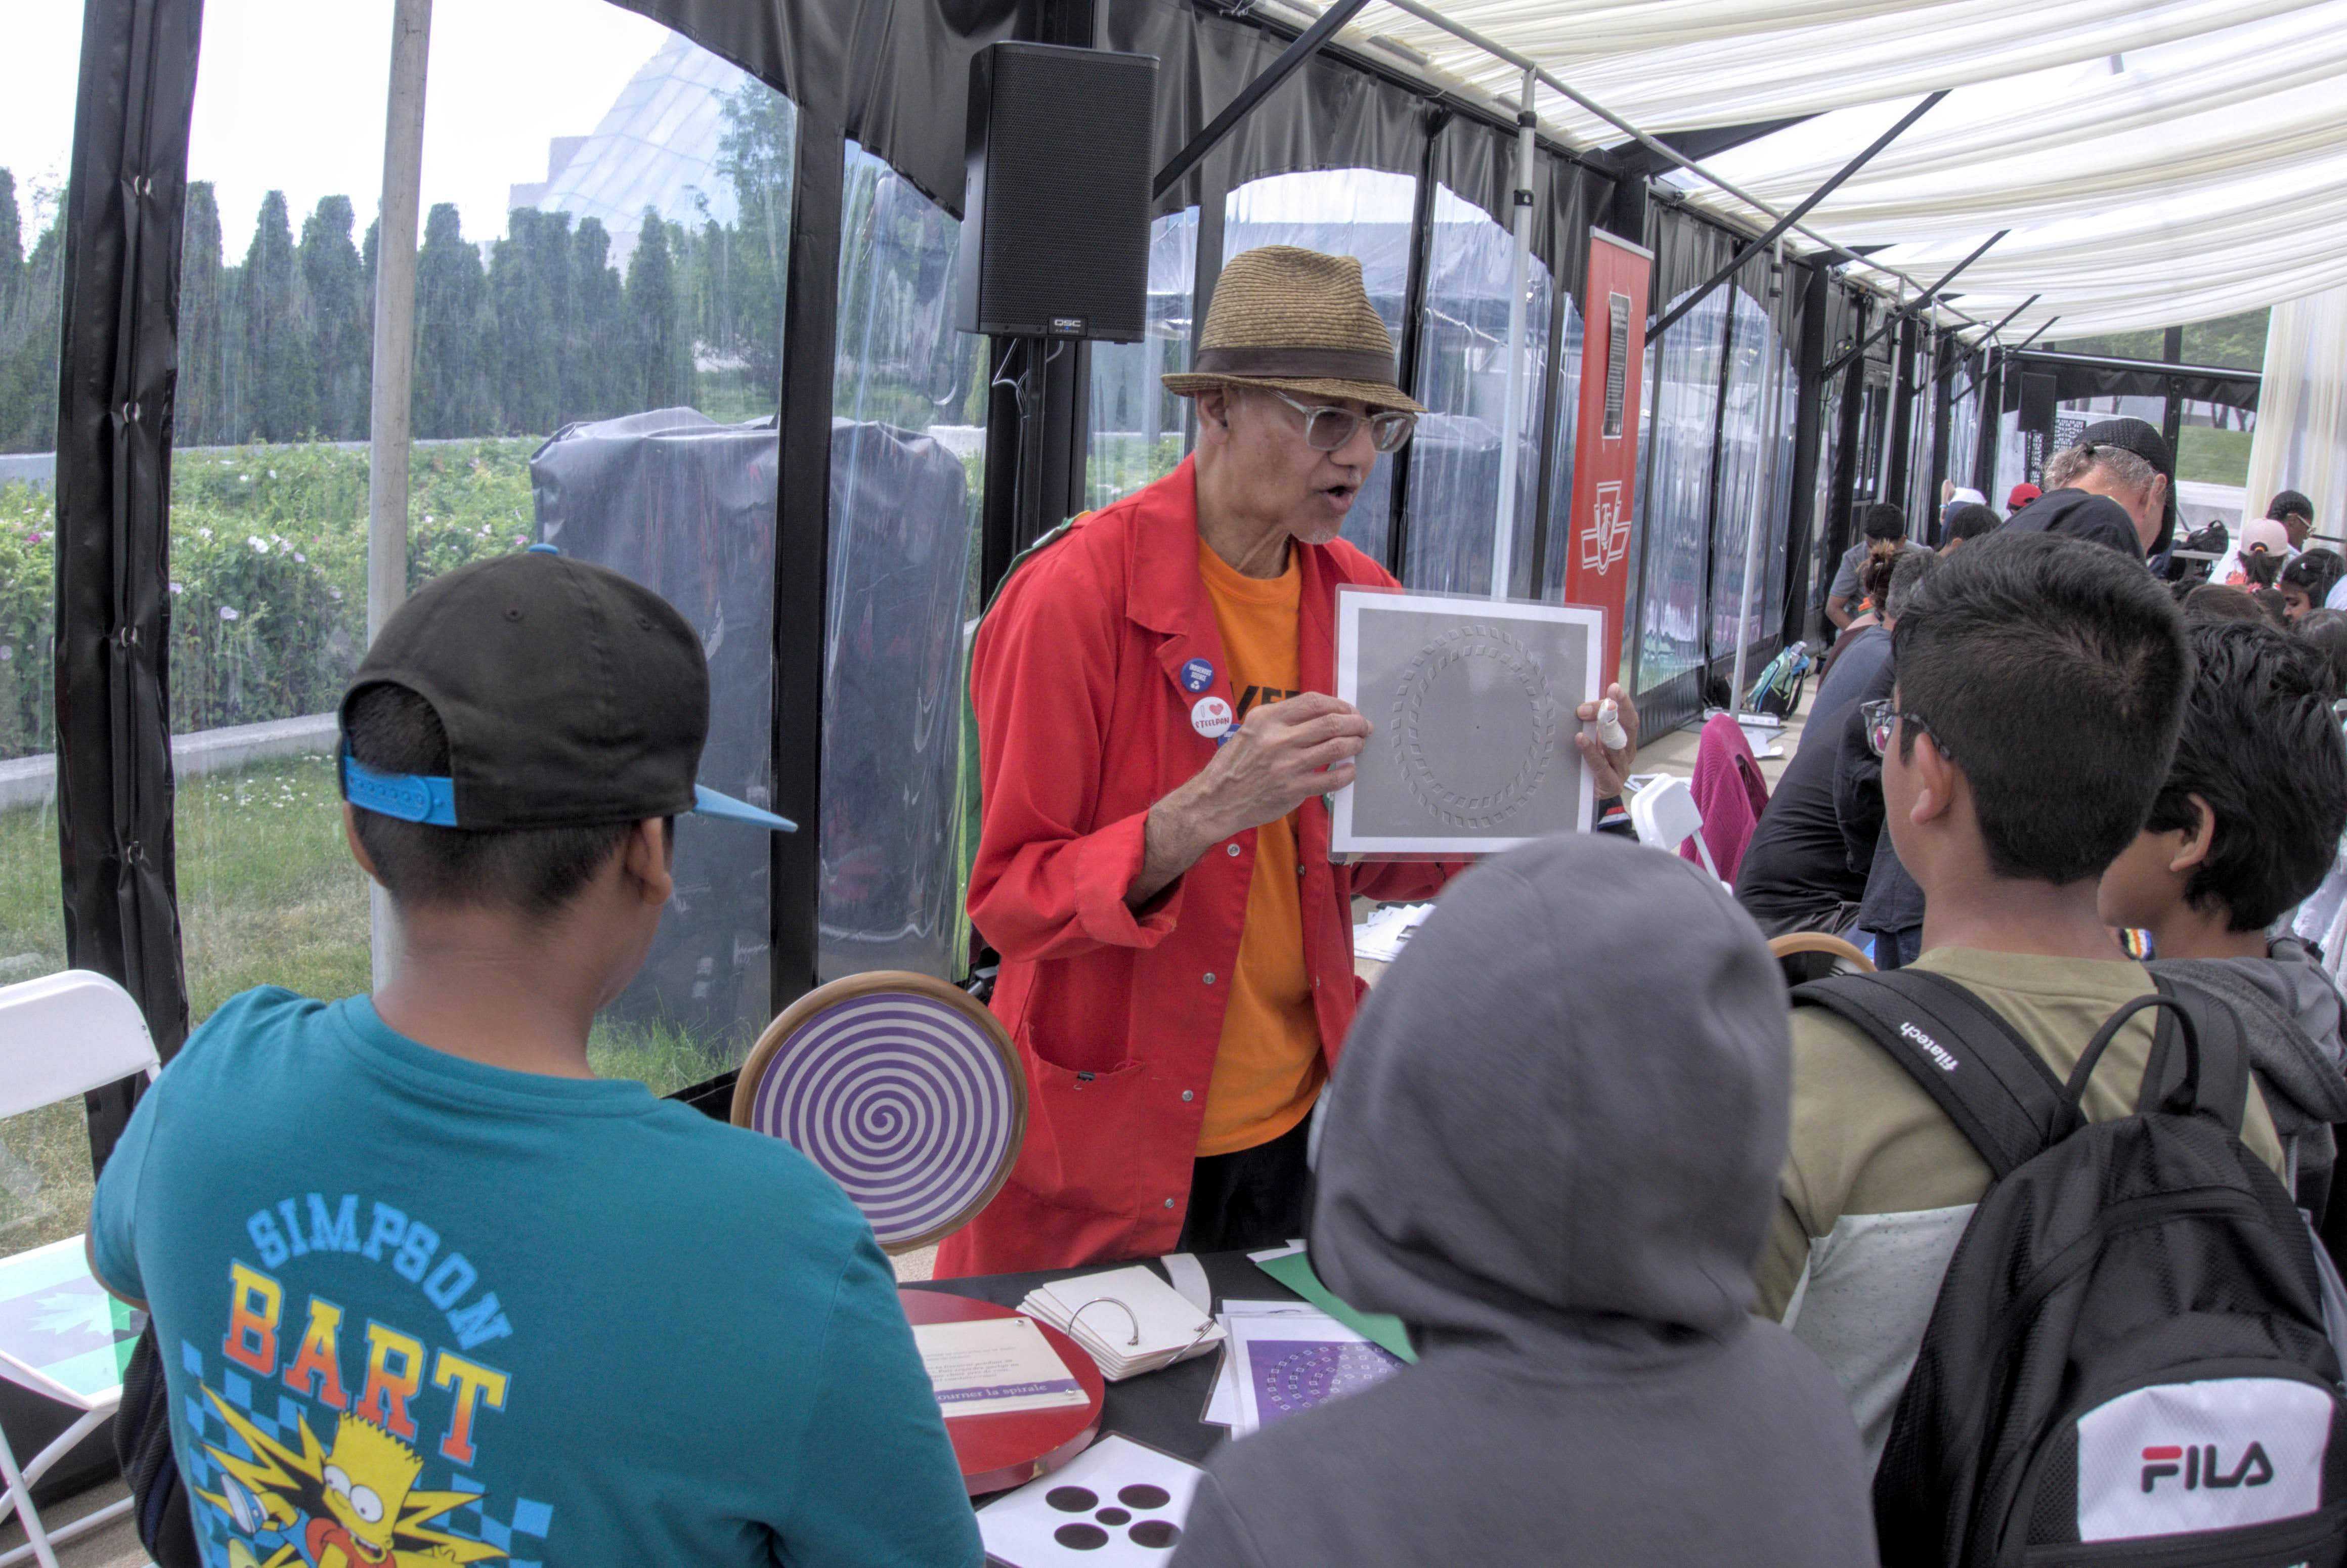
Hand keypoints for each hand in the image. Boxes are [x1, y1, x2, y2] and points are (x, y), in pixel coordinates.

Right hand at [1187, 692, 1370, 836]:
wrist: (1217, 799)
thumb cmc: (1236, 763)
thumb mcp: (1252, 729)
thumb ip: (1282, 719)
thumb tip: (1322, 715)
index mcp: (1267, 718)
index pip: (1314, 702)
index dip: (1339, 704)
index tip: (1348, 710)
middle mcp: (1278, 738)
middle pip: (1332, 723)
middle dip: (1356, 722)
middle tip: (1364, 727)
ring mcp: (1287, 765)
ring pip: (1337, 748)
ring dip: (1355, 744)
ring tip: (1359, 744)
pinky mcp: (1294, 789)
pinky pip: (1332, 779)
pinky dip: (1347, 773)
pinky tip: (1349, 770)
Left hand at [1573, 682, 1639, 798]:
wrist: (1585, 798)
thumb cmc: (1588, 764)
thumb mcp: (1591, 740)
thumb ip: (1590, 724)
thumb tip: (1580, 707)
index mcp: (1625, 739)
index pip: (1629, 717)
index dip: (1623, 702)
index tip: (1614, 687)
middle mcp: (1627, 752)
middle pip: (1627, 728)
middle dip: (1617, 711)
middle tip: (1606, 700)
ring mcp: (1621, 769)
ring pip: (1617, 746)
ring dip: (1604, 729)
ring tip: (1588, 714)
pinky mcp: (1611, 784)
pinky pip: (1601, 766)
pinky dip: (1591, 751)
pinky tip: (1581, 740)